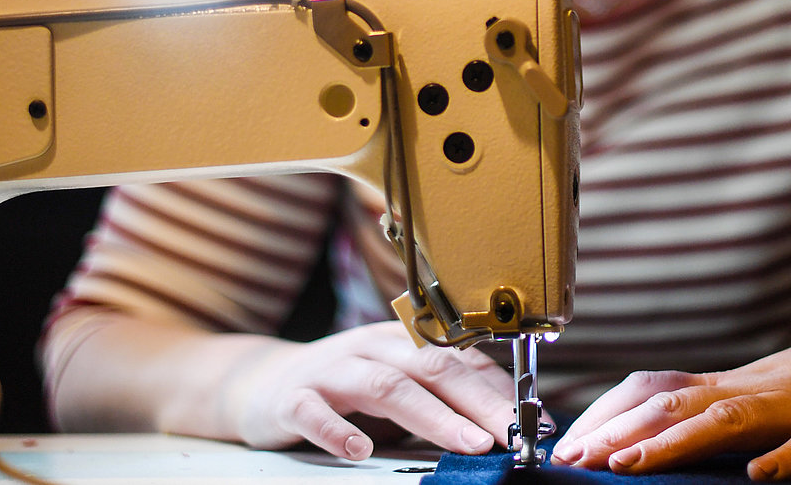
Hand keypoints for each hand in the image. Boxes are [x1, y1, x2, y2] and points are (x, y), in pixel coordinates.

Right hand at [229, 321, 518, 459]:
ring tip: (466, 442)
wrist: (260, 383)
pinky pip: (315, 412)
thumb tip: (502, 415)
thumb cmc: (341, 387)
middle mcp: (371, 348)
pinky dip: (338, 430)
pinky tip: (360, 450)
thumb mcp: (395, 382)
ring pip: (387, 386)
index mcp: (401, 341)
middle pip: (433, 367)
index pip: (459, 359)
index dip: (497, 389)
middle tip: (510, 433)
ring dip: (432, 415)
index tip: (530, 419)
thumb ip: (440, 394)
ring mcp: (332, 370)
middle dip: (477, 401)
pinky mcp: (293, 398)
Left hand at [550, 324, 790, 479]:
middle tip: (570, 459)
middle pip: (676, 403)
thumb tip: (653, 433)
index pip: (655, 390)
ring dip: (675, 442)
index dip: (607, 415)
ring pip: (729, 420)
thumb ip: (717, 411)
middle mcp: (757, 388)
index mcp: (734, 384)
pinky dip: (788, 459)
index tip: (564, 443)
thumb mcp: (767, 390)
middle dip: (618, 433)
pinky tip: (761, 475)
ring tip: (628, 464)